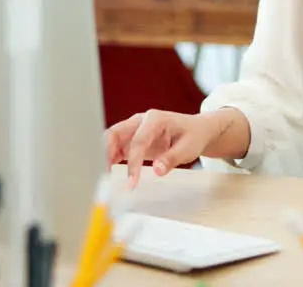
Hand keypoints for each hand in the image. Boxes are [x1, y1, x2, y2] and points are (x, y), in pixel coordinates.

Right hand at [104, 109, 221, 187]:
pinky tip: (110, 174)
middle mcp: (141, 121)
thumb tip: (156, 171)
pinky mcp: (132, 139)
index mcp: (155, 119)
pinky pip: (116, 148)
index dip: (133, 163)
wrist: (197, 130)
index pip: (138, 141)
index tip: (132, 182)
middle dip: (106, 153)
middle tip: (106, 176)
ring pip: (111, 140)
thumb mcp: (188, 148)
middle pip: (115, 133)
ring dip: (105, 157)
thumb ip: (172, 158)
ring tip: (105, 177)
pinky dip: (110, 159)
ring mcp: (134, 129)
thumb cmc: (193, 136)